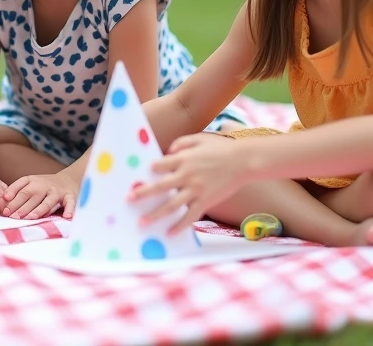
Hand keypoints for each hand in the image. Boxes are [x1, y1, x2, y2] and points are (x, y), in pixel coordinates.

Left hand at [2, 172, 77, 219]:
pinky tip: (67, 217)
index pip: (22, 191)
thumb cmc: (44, 185)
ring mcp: (57, 191)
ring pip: (48, 201)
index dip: (13, 200)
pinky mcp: (70, 197)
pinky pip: (70, 203)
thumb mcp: (29, 182)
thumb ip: (17, 189)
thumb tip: (3, 198)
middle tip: (13, 218)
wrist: (69, 180)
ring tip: (31, 218)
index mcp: (33, 181)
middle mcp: (45, 186)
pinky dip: (70, 209)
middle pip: (33, 196)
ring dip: (39, 210)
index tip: (5, 210)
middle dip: (22, 208)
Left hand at [131, 133, 248, 234]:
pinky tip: (169, 233)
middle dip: (142, 194)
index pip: (158, 166)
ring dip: (155, 215)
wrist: (244, 160)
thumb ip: (181, 143)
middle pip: (159, 187)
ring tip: (142, 222)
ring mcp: (196, 190)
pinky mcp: (206, 201)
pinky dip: (179, 226)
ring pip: (171, 205)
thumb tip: (167, 152)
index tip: (136, 177)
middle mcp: (186, 175)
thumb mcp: (199, 138)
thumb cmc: (221, 148)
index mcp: (183, 158)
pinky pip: (190, 216)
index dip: (147, 172)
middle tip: (128, 200)